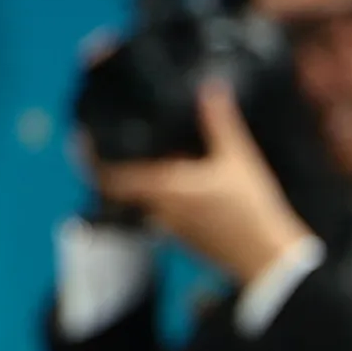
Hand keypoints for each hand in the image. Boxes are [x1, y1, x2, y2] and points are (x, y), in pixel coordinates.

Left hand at [93, 82, 318, 291]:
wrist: (270, 262)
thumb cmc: (253, 214)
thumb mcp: (239, 160)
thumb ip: (219, 122)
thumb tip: (210, 88)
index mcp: (164, 189)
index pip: (108, 177)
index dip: (88, 158)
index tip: (81, 138)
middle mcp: (159, 210)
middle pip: (119, 187)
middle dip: (112, 165)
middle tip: (108, 141)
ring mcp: (170, 226)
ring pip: (140, 198)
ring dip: (138, 179)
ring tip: (149, 154)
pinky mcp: (185, 236)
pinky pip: (160, 209)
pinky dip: (159, 192)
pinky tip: (178, 179)